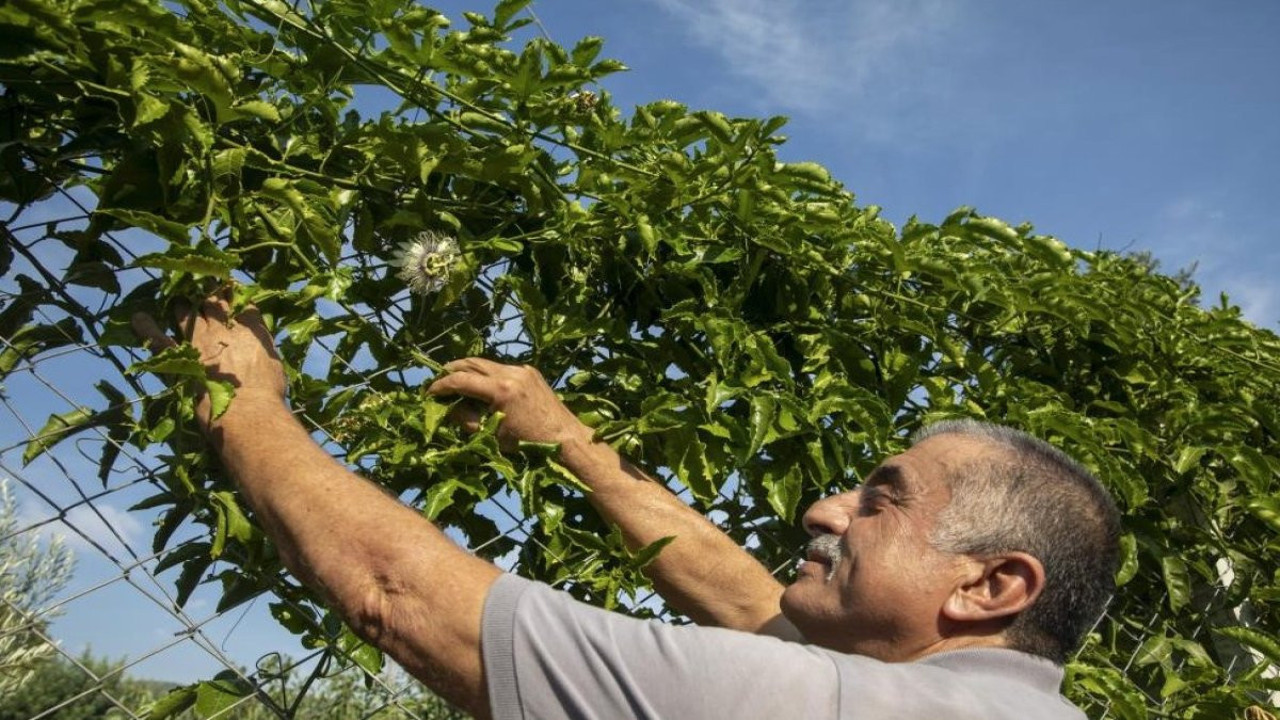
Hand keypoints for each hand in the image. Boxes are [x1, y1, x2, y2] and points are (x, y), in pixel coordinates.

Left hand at [131, 292, 286, 427]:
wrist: (249, 411)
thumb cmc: (268, 391)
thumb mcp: (274, 361)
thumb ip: (263, 345)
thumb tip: (258, 341)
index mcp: (250, 329)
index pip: (241, 303)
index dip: (235, 295)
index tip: (232, 289)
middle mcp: (224, 329)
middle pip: (214, 303)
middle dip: (209, 293)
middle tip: (204, 287)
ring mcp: (200, 341)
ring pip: (189, 314)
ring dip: (185, 305)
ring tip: (180, 300)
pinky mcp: (182, 359)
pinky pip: (159, 340)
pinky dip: (147, 328)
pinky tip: (138, 318)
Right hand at [428, 358, 591, 450]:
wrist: (564, 437)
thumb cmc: (528, 443)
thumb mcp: (491, 434)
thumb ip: (466, 418)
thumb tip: (447, 407)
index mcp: (500, 390)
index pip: (461, 381)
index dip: (441, 386)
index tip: (429, 392)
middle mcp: (510, 372)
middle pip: (471, 363)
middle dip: (452, 370)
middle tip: (438, 380)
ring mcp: (522, 369)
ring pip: (487, 364)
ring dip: (470, 371)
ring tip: (457, 381)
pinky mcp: (530, 371)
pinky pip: (502, 369)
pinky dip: (489, 376)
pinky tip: (484, 388)